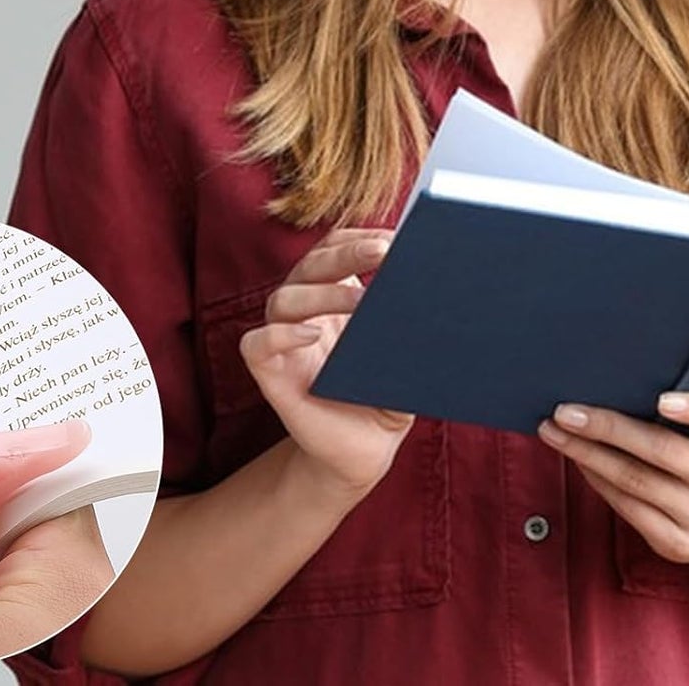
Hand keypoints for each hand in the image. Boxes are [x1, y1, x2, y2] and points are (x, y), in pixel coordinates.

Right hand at [240, 228, 413, 501]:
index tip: (393, 238)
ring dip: (324, 292)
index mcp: (334, 293)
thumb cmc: (387, 394)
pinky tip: (313, 334)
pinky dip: (279, 333)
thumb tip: (431, 292)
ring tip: (364, 302)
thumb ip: (410, 325)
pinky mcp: (270, 374)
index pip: (333, 248)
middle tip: (386, 251)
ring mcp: (285, 340)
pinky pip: (256, 343)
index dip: (358, 237)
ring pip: (284, 297)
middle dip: (347, 253)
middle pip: (310, 264)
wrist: (367, 450)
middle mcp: (305, 309)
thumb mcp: (406, 354)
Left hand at [537, 392, 688, 571]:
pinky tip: (578, 461)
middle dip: (606, 427)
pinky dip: (597, 481)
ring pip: (634, 481)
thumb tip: (622, 380)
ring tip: (554, 432)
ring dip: (586, 454)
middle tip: (565, 410)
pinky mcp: (679, 545)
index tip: (663, 400)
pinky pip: (627, 509)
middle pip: (660, 450)